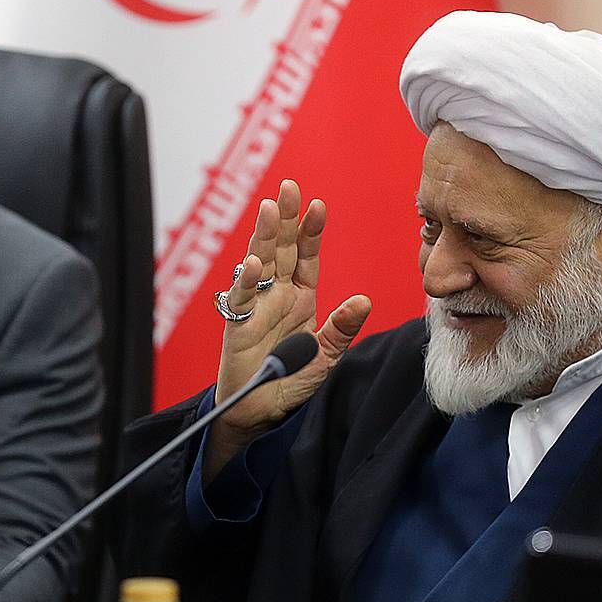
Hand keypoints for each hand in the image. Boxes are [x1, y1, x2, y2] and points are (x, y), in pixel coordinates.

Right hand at [204, 179, 371, 477]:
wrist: (257, 413)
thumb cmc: (288, 382)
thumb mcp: (325, 357)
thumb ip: (341, 330)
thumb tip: (364, 301)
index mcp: (300, 298)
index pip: (306, 257)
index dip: (311, 231)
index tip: (318, 205)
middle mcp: (276, 296)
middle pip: (282, 249)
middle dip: (285, 218)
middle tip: (289, 187)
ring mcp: (256, 307)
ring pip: (260, 263)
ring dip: (264, 236)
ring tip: (270, 209)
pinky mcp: (238, 324)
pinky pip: (242, 298)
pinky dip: (247, 280)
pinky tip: (255, 262)